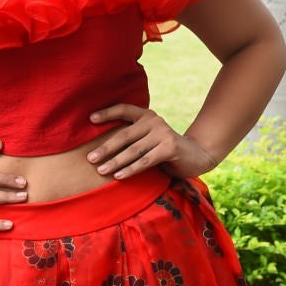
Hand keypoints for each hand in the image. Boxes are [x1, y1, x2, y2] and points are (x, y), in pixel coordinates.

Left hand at [87, 104, 217, 179]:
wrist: (195, 156)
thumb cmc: (164, 150)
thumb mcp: (148, 140)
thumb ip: (133, 139)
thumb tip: (101, 149)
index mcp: (146, 115)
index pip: (124, 109)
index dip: (107, 113)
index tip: (90, 119)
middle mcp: (154, 121)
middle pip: (124, 135)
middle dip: (105, 148)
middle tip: (90, 159)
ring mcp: (163, 133)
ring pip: (133, 150)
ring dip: (115, 162)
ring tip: (101, 171)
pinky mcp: (170, 147)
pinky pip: (145, 161)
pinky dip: (130, 170)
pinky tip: (119, 176)